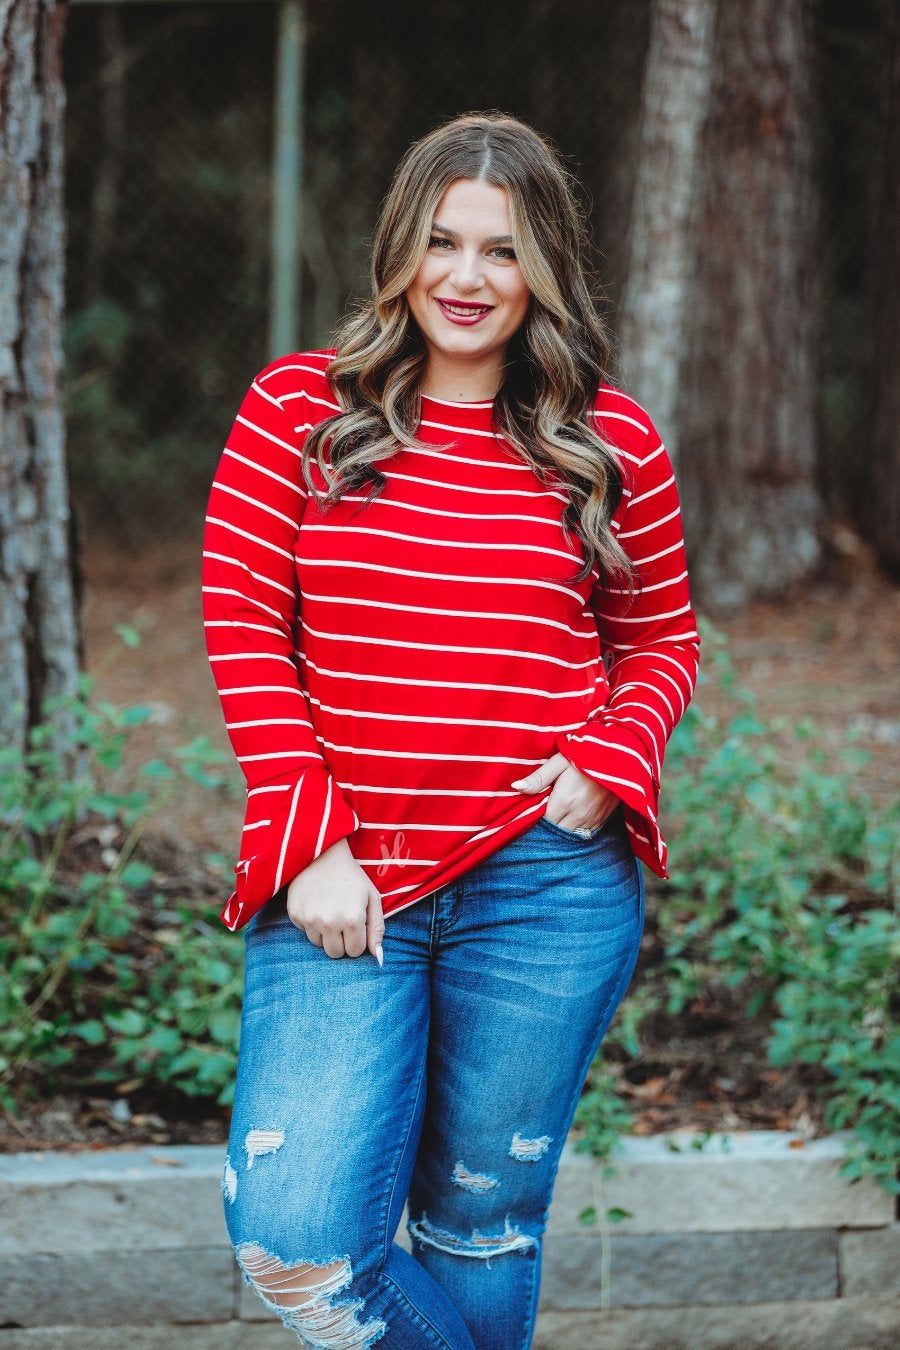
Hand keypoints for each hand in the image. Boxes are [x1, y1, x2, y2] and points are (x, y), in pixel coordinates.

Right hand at [286, 838, 384, 962]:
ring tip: (329, 911)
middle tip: (342, 922)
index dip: (357, 940)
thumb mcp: (372, 898)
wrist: (322, 854)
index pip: (355, 951)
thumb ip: (377, 929)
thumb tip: (378, 958)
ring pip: (319, 945)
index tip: (355, 926)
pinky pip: (305, 932)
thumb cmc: (352, 877)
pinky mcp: (295, 914)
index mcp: (352, 919)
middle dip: (341, 942)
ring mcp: (310, 919)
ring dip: (325, 934)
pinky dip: (311, 923)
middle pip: (335, 953)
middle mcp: (330, 922)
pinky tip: (316, 905)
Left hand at [511, 752, 620, 833]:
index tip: (534, 807)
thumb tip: (516, 787)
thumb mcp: (560, 761)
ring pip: (570, 834)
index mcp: (564, 801)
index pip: (542, 821)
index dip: (536, 816)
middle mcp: (577, 814)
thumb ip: (539, 777)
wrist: (622, 756)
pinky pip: (585, 833)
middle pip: (555, 831)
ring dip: (562, 828)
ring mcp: (592, 819)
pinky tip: (572, 818)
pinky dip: (576, 829)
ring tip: (558, 815)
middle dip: (548, 824)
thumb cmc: (587, 754)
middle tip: (544, 812)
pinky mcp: (603, 819)